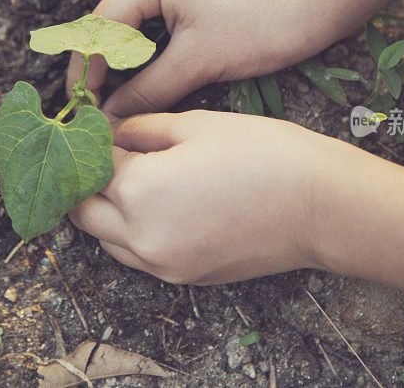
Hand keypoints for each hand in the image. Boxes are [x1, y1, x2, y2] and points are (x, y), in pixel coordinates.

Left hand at [67, 110, 334, 284]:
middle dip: (86, 183)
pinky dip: (132, 234)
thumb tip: (115, 131)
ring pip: (105, 240)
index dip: (95, 142)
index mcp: (138, 188)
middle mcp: (140, 235)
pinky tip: (158, 208)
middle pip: (83, 212)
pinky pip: (137, 257)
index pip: (92, 165)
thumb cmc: (265, 155)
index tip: (102, 129)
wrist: (320, 206)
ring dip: (106, 212)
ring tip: (132, 183)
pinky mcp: (183, 277)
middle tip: (105, 158)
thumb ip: (143, 128)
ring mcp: (162, 263)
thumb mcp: (196, 125)